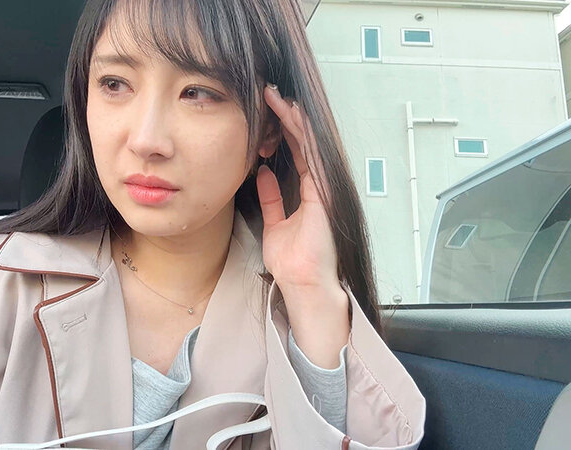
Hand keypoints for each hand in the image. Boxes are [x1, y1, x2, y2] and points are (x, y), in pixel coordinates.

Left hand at [256, 84, 339, 294]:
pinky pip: (312, 155)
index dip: (281, 131)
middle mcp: (319, 186)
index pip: (295, 153)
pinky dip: (302, 135)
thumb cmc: (292, 261)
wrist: (303, 281)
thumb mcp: (275, 223)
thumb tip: (263, 174)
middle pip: (302, 143)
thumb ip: (272, 198)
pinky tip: (291, 116)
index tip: (266, 112)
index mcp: (309, 194)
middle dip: (286, 117)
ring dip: (292, 119)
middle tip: (269, 93)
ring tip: (276, 96)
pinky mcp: (324, 191)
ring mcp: (324, 187)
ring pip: (308, 143)